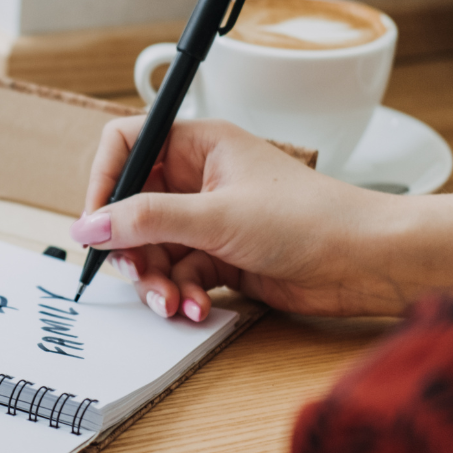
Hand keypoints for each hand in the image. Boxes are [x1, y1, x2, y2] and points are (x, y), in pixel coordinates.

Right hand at [70, 117, 452, 320]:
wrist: (367, 262)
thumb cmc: (308, 218)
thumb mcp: (216, 216)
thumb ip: (145, 220)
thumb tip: (86, 227)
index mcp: (198, 143)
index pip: (126, 144)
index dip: (103, 181)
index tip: (95, 223)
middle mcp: (197, 176)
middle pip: (132, 206)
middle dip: (130, 247)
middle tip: (135, 275)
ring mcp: (208, 217)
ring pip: (152, 247)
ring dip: (155, 280)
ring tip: (171, 303)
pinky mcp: (220, 255)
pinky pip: (178, 273)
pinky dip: (180, 293)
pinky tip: (195, 308)